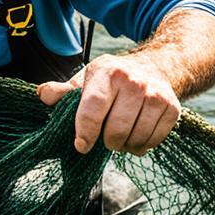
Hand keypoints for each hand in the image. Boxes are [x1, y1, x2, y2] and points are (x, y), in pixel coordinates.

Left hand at [37, 53, 180, 154]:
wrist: (156, 68)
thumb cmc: (113, 79)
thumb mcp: (87, 79)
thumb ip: (64, 91)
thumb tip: (42, 95)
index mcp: (108, 73)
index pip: (94, 107)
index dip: (85, 131)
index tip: (81, 146)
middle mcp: (134, 82)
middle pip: (116, 130)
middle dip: (106, 142)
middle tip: (104, 138)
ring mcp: (156, 95)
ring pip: (135, 139)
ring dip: (124, 146)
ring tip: (120, 137)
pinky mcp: (172, 109)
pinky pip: (153, 141)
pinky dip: (141, 146)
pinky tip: (136, 135)